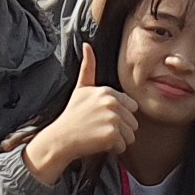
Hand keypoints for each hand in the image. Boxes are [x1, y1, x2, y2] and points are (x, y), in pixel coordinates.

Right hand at [26, 45, 137, 183]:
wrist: (60, 138)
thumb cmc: (72, 115)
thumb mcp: (81, 88)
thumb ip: (88, 67)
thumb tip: (86, 45)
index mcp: (108, 91)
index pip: (131, 107)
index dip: (119, 115)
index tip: (102, 118)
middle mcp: (111, 102)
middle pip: (133, 122)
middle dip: (120, 129)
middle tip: (100, 129)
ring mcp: (112, 118)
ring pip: (131, 135)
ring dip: (118, 140)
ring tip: (100, 135)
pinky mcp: (111, 134)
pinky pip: (123, 146)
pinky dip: (113, 149)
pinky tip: (99, 144)